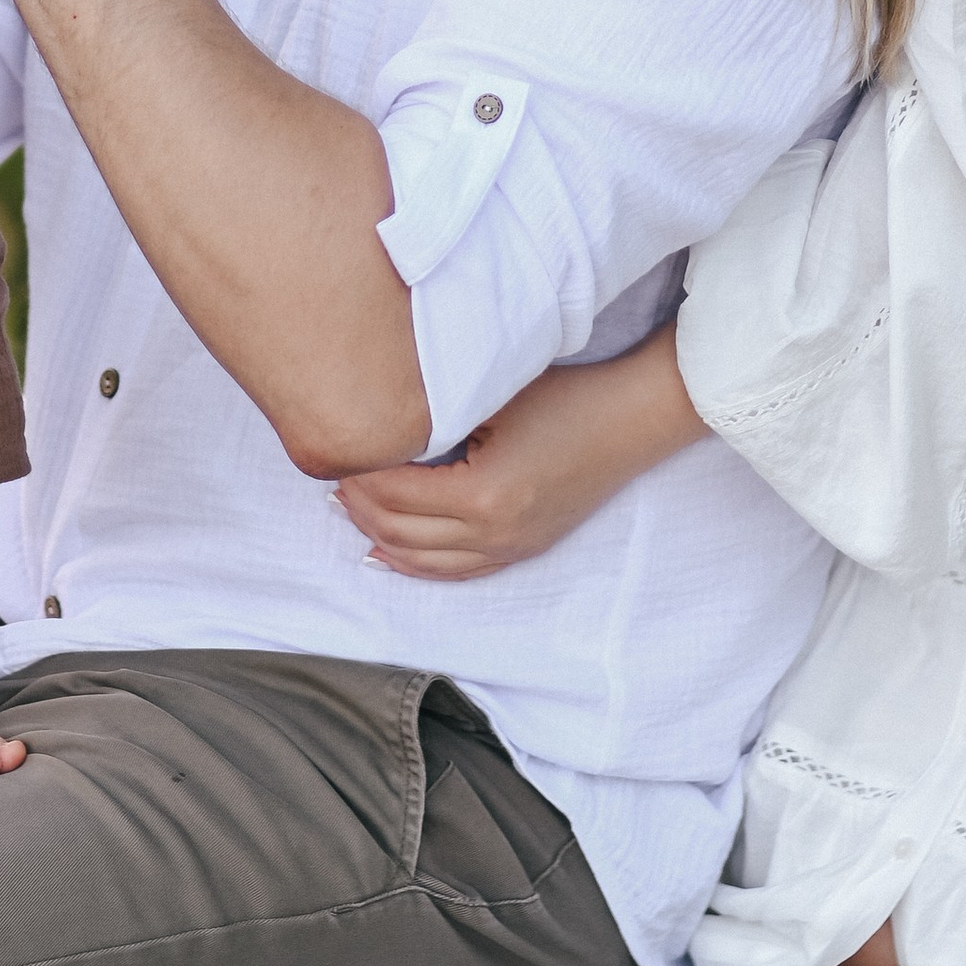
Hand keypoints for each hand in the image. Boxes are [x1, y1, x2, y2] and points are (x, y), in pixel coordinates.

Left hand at [335, 346, 700, 579]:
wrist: (633, 417)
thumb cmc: (568, 395)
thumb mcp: (492, 396)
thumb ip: (435, 416)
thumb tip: (376, 423)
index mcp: (483, 496)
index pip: (393, 497)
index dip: (356, 477)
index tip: (334, 451)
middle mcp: (494, 533)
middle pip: (400, 534)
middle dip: (358, 508)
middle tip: (332, 474)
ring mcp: (511, 547)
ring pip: (424, 561)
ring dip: (380, 538)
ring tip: (347, 510)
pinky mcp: (523, 548)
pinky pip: (456, 570)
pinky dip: (416, 564)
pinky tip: (387, 553)